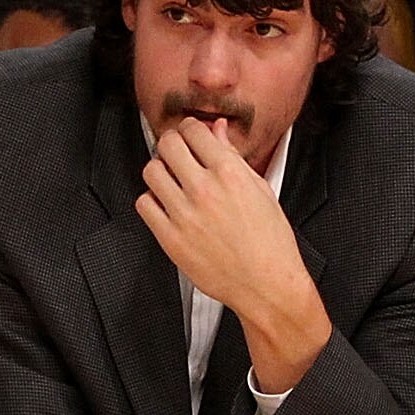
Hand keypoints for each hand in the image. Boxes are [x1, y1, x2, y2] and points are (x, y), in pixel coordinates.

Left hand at [138, 118, 332, 392]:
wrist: (267, 285)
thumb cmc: (270, 242)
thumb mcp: (261, 191)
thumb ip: (234, 157)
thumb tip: (216, 131)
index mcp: (230, 174)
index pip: (194, 131)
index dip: (191, 129)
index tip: (191, 136)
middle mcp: (205, 190)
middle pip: (168, 145)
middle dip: (172, 144)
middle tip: (178, 153)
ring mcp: (185, 215)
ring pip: (152, 171)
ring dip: (160, 170)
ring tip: (172, 180)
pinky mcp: (171, 238)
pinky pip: (145, 204)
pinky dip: (153, 201)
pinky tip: (167, 206)